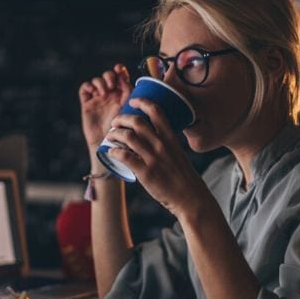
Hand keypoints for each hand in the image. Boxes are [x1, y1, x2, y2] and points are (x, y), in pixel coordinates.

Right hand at [79, 64, 131, 149]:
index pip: (121, 76)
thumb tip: (126, 76)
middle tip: (112, 85)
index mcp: (123, 95)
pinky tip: (94, 91)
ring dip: (100, 82)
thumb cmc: (125, 131)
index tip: (120, 69)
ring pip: (97, 80)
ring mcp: (99, 99)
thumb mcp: (130, 109)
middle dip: (109, 76)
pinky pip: (85, 88)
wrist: (111, 145)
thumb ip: (129, 93)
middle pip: (108, 76)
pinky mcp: (87, 104)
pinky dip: (88, 86)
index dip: (120, 70)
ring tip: (104, 91)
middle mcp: (111, 96)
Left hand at [106, 98, 209, 216]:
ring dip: (115, 133)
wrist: (189, 197)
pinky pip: (125, 156)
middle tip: (116, 122)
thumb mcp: (177, 153)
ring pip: (128, 137)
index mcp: (170, 138)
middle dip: (122, 118)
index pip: (156, 111)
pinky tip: (111, 152)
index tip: (133, 101)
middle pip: (137, 121)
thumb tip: (149, 136)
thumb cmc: (183, 175)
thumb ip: (165, 143)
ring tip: (110, 135)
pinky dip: (114, 151)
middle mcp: (161, 145)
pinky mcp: (145, 172)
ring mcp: (153, 158)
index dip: (142, 102)